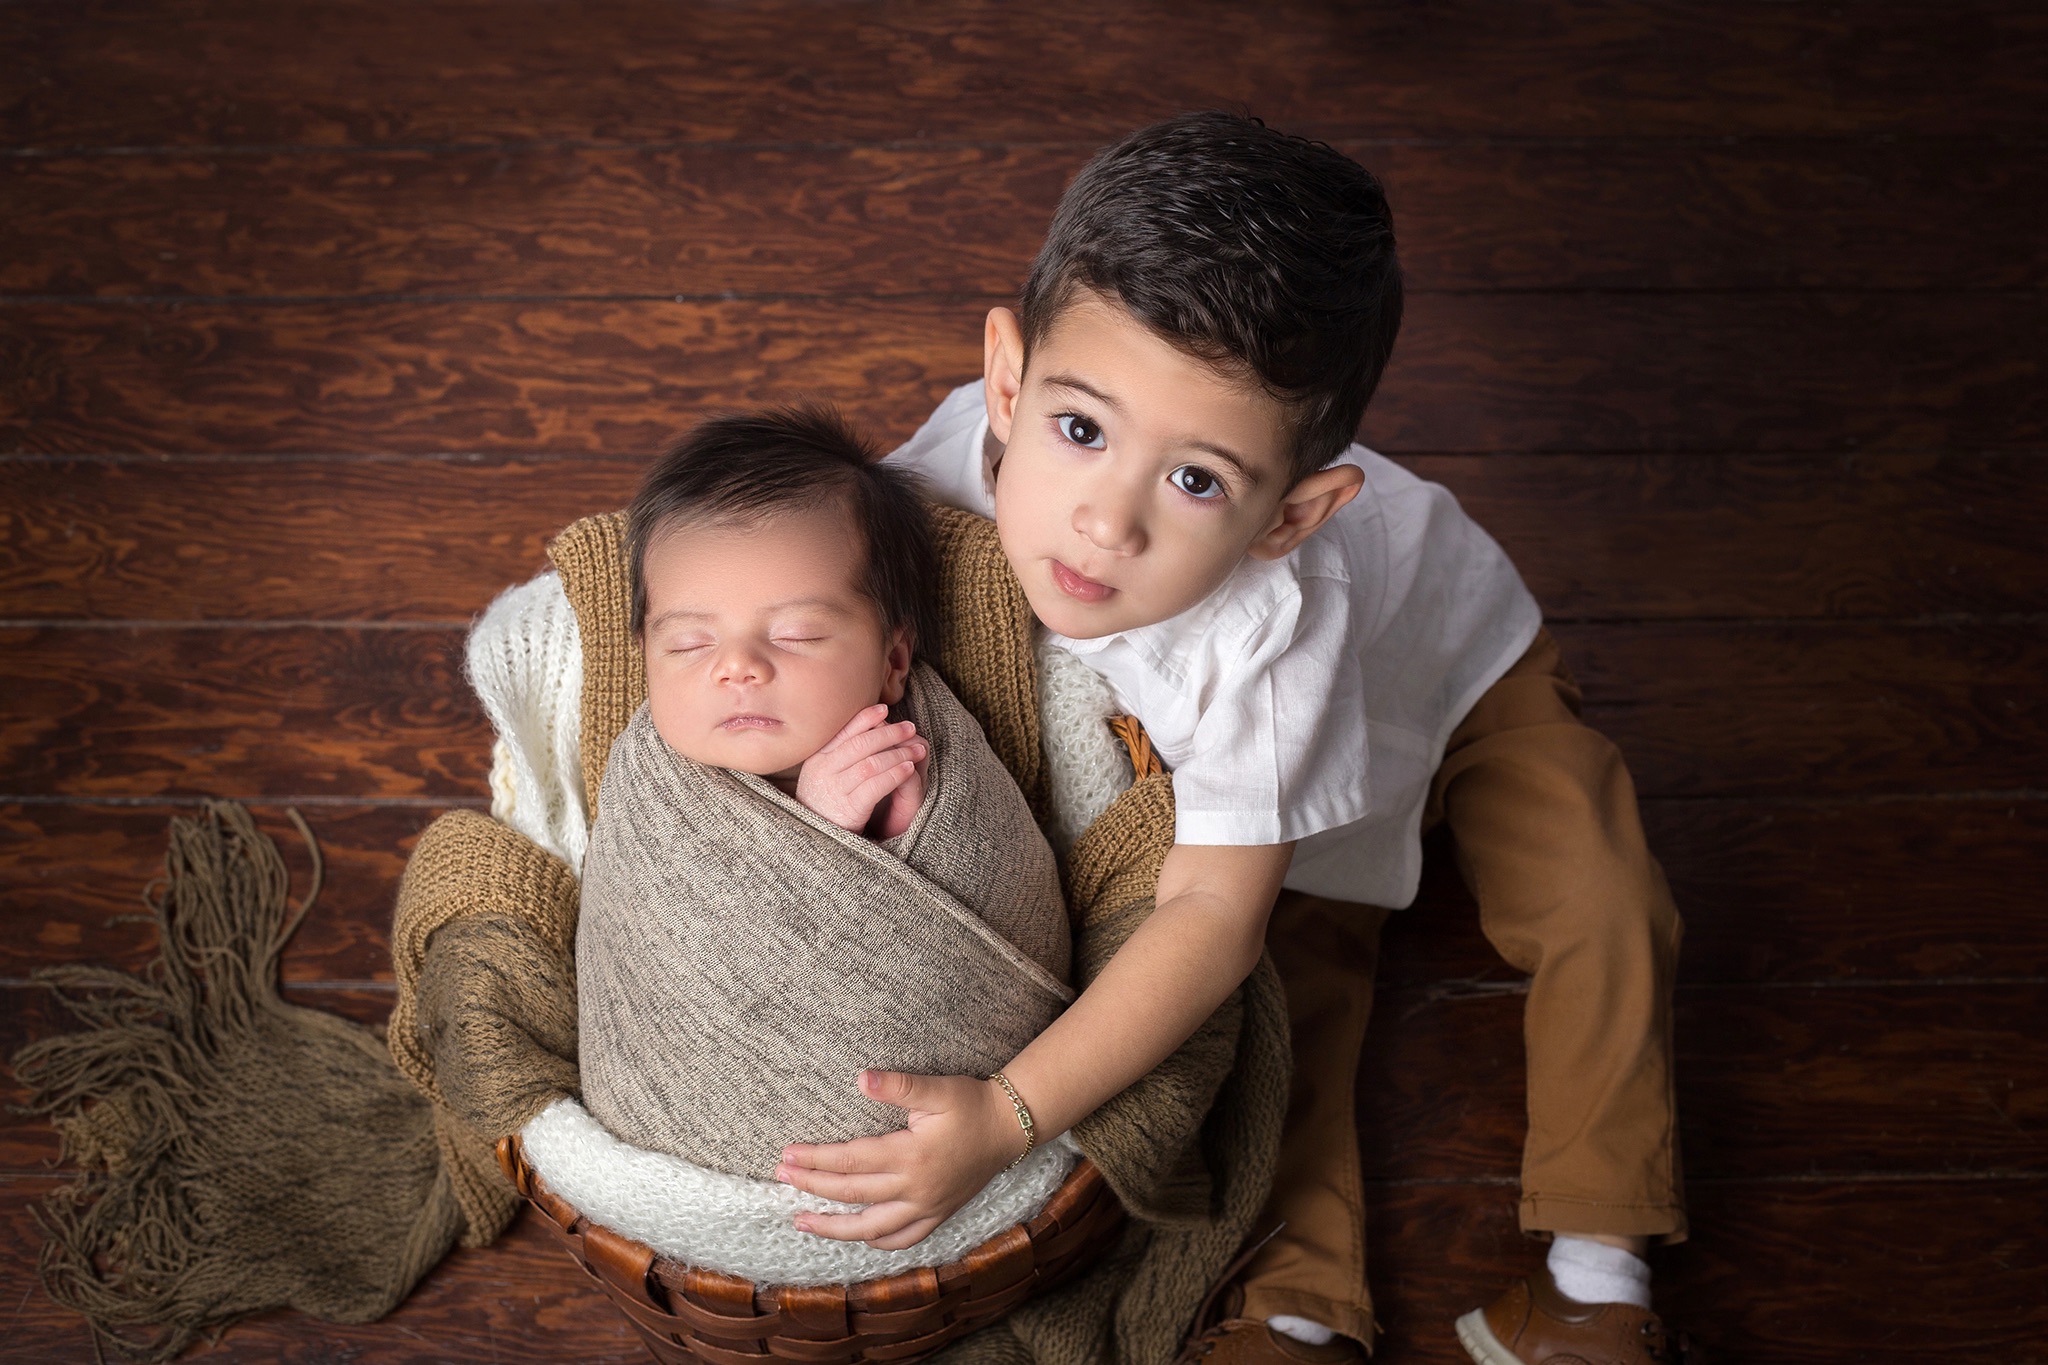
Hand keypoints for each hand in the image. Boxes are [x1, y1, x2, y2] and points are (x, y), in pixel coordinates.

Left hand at [774, 1070, 1026, 1249]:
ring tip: (802, 1222)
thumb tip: (861, 1078)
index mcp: (912, 1156)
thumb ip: (898, 1086)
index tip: (788, 1154)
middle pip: (853, 1194)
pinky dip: (877, 1242)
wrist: (1010, 1126)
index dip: (817, 1159)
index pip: (851, 1161)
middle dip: (813, 1186)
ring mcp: (927, 1207)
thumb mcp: (937, 1089)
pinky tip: (858, 1237)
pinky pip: (903, 1239)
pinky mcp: (938, 1214)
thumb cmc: (972, 1103)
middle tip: (781, 1177)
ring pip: (871, 1228)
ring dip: (833, 1228)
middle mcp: (916, 1189)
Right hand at [794, 705, 926, 837]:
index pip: (843, 732)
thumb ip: (841, 754)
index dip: (865, 718)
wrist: (814, 843)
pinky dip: (894, 774)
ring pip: (871, 763)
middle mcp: (822, 771)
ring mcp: (834, 790)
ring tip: (916, 750)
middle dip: (889, 733)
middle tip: (910, 727)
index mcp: (817, 759)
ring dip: (898, 754)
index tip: (885, 709)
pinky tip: (908, 770)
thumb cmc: (825, 806)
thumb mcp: (825, 775)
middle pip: (860, 744)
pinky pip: (874, 787)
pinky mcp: (847, 809)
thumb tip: (870, 727)